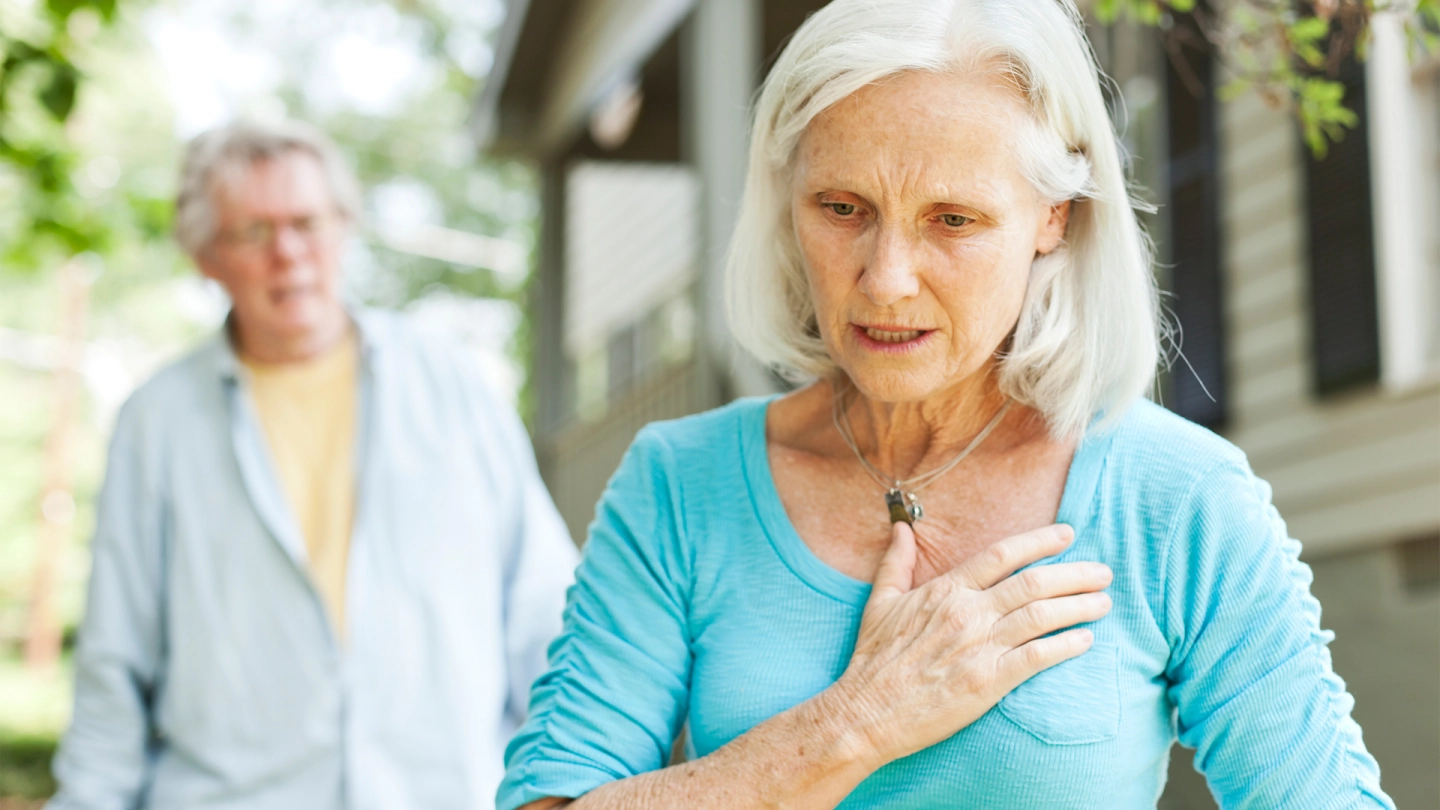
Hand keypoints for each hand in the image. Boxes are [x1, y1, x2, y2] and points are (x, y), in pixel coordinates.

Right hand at [829, 523, 1111, 765]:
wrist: (865, 712)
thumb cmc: (873, 659)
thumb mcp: (880, 602)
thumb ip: (895, 563)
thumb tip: (900, 529)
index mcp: (945, 590)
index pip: (1002, 555)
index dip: (1039, 541)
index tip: (1068, 534)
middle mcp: (967, 612)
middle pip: (1033, 582)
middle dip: (1075, 573)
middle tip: (1102, 572)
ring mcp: (978, 647)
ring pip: (1042, 615)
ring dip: (1078, 606)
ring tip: (1103, 603)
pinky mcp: (987, 681)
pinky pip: (1037, 657)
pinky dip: (1066, 646)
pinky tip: (1084, 641)